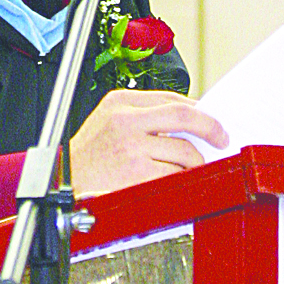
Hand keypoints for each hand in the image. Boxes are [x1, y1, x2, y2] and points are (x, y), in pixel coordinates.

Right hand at [69, 91, 227, 197]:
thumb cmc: (85, 158)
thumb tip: (188, 122)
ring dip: (194, 163)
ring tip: (188, 169)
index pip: (172, 99)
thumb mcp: (106, 122)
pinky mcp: (135, 173)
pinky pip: (174, 175)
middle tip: (221, 139)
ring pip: (184, 151)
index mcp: (119, 103)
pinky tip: (175, 181)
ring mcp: (131, 147)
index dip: (198, 110)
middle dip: (211, 128)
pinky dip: (181, 179)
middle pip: (184, 117)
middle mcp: (125, 120)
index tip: (211, 121)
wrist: (62, 184)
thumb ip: (142, 117)